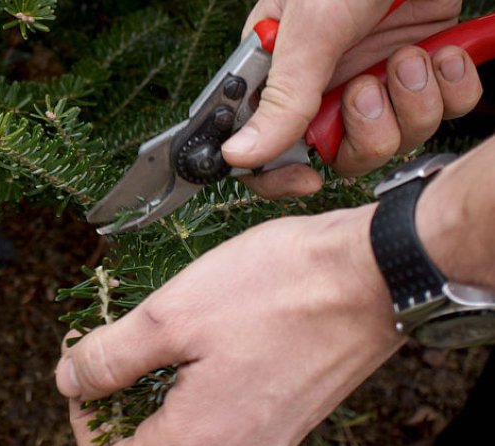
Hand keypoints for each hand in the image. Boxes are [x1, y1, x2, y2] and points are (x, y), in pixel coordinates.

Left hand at [55, 206, 406, 445]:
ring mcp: (266, 441)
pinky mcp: (287, 417)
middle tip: (107, 351)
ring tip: (150, 341)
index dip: (83, 428)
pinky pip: (221, 423)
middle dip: (116, 409)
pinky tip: (197, 346)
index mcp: (198, 443)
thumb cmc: (275, 289)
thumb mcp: (170, 316)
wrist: (375, 275)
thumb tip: (69, 383)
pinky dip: (193, 395)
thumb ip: (109, 359)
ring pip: (185, 441)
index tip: (82, 376)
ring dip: (154, 399)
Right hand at [223, 0, 482, 198]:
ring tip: (409, 56)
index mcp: (280, 71)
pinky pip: (440, 112)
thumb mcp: (311, 28)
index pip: (263, 143)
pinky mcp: (421, 71)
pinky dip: (448, 89)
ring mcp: (374, 78)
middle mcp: (325, 83)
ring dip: (409, 103)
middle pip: (337, 153)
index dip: (277, 171)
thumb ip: (281, 98)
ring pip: (391, 139)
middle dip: (363, 131)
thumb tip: (237, 155)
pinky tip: (443, 52)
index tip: (305, 178)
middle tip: (367, 89)